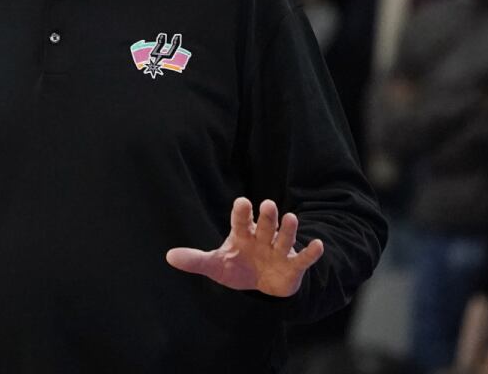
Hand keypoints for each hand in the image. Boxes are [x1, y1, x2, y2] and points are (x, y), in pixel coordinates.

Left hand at [165, 198, 324, 297]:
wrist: (262, 285)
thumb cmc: (238, 267)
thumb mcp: (216, 266)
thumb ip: (196, 261)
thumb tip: (169, 256)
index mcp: (243, 235)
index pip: (241, 221)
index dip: (241, 212)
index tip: (241, 202)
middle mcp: (262, 238)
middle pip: (265, 224)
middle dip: (266, 216)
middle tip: (267, 204)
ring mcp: (279, 250)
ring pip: (284, 237)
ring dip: (288, 229)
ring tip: (291, 217)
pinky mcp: (293, 265)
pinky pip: (303, 258)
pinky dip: (311, 253)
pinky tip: (318, 245)